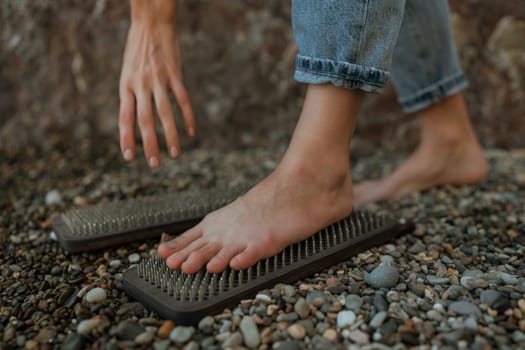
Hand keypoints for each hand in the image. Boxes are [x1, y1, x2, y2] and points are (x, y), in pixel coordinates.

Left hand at [119, 3, 194, 166]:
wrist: (151, 22)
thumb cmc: (138, 48)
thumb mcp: (127, 71)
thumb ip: (132, 93)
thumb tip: (134, 117)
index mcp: (126, 85)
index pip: (124, 117)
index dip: (126, 138)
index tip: (129, 157)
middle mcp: (140, 84)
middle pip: (144, 120)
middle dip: (149, 144)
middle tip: (154, 164)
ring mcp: (158, 79)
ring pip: (165, 113)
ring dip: (170, 136)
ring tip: (176, 154)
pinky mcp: (175, 73)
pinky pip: (182, 99)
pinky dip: (188, 117)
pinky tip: (191, 132)